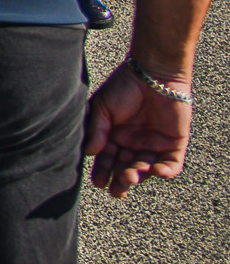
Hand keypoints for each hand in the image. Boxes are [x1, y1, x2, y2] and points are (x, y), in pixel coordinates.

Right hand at [84, 62, 194, 196]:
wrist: (153, 73)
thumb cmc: (123, 86)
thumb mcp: (101, 107)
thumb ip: (96, 130)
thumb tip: (89, 152)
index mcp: (114, 136)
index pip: (107, 159)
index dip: (102, 171)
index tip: (98, 182)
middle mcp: (133, 143)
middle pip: (126, 167)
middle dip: (120, 180)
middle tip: (116, 189)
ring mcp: (154, 144)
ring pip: (146, 168)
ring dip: (138, 175)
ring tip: (130, 178)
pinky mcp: (174, 143)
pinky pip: (172, 164)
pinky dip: (166, 171)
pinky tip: (156, 172)